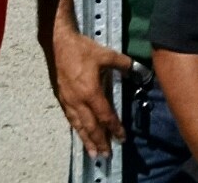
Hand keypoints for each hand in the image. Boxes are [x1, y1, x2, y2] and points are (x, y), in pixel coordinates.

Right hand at [47, 28, 132, 156]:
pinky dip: (76, 129)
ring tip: (93, 153)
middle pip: (91, 127)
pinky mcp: (62, 98)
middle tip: (107, 154)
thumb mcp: (106, 54)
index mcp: (91, 92)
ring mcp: (69, 101)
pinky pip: (70, 118)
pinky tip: (79, 133)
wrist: (59, 43)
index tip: (121, 138)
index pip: (105, 115)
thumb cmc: (83, 49)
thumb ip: (123, 63)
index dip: (114, 128)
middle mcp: (79, 101)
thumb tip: (139, 69)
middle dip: (100, 141)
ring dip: (87, 140)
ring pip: (79, 126)